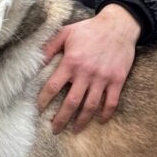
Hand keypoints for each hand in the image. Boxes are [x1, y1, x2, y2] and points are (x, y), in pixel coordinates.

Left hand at [37, 5, 139, 133]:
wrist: (118, 25)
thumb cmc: (90, 29)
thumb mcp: (66, 32)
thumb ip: (50, 47)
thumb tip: (37, 61)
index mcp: (72, 62)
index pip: (54, 86)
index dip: (44, 99)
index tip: (39, 108)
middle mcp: (86, 73)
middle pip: (71, 102)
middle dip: (61, 118)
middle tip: (54, 129)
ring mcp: (103, 78)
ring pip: (90, 106)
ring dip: (81, 121)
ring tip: (74, 130)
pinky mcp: (117, 80)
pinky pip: (111, 102)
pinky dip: (105, 114)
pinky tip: (99, 120)